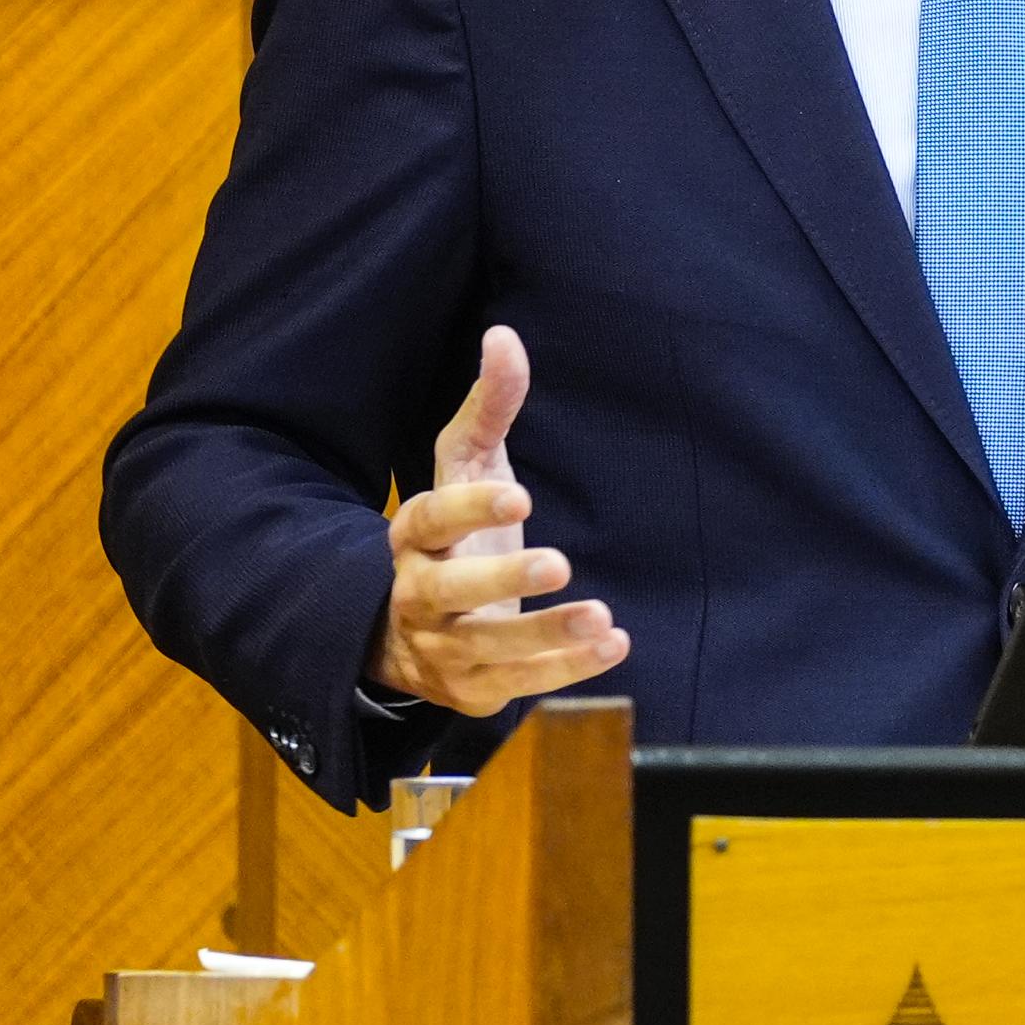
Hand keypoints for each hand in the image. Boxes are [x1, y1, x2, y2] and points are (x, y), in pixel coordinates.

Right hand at [368, 325, 627, 716]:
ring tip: (601, 616)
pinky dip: (567, 669)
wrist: (410, 635)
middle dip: (500, 580)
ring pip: (489, 647)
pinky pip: (519, 682)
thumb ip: (487, 408)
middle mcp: (417, 596)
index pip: (429, 520)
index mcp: (410, 537)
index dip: (470, 509)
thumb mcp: (465, 468)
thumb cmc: (451, 536)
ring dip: (545, 633)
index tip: (519, 494)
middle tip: (558, 562)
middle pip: (448, 592)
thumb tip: (504, 336)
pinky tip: (614, 644)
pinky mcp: (472, 688)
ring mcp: (442, 648)